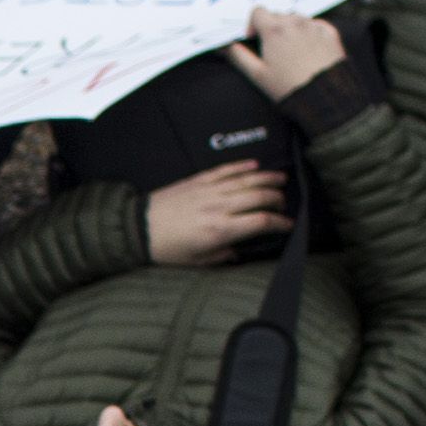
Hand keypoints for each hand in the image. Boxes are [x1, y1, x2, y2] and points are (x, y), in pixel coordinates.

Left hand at [141, 157, 286, 265]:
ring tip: (282, 179)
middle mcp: (219, 207)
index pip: (261, 222)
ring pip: (247, 179)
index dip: (280, 223)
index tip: (288, 226)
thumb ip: (222, 255)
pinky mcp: (198, 180)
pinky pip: (226, 169)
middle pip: (260, 196)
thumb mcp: (197, 261)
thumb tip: (238, 250)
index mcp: (220, 230)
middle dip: (277, 199)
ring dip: (268, 178)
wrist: (138, 228)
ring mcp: (209, 190)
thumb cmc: (166, 248)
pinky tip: (255, 164)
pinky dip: (242, 166)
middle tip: (283, 204)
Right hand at [220, 4, 343, 99]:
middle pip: (277, 15)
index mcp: (274, 31)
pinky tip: (308, 49)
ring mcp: (313, 26)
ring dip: (290, 29)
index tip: (255, 39)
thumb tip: (226, 46)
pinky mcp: (329, 33)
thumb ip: (239, 57)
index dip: (252, 24)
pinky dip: (310, 31)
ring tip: (291, 51)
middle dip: (271, 28)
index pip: (257, 11)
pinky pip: (315, 24)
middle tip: (272, 50)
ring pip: (296, 18)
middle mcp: (294, 23)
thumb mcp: (257, 75)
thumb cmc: (289, 87)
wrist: (325, 95)